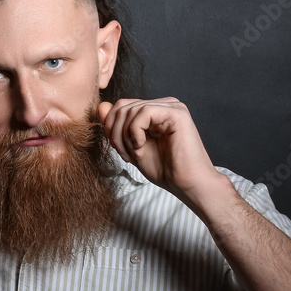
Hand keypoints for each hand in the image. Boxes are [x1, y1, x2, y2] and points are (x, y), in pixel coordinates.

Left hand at [98, 98, 227, 209]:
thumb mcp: (131, 147)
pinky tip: (142, 148)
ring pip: (131, 110)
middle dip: (116, 134)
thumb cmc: (165, 170)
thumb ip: (117, 127)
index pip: (121, 107)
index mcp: (155, 112)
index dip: (111, 128)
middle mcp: (164, 105)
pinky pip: (143, 113)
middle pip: (123, 107)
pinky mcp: (176, 113)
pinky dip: (135, 133)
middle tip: (126, 156)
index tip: (120, 152)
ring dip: (125, 137)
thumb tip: (102, 106)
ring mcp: (172, 107)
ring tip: (135, 155)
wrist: (188, 185)